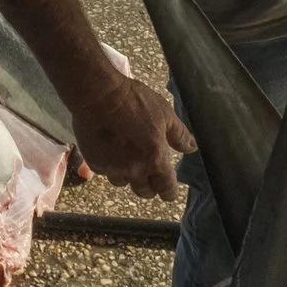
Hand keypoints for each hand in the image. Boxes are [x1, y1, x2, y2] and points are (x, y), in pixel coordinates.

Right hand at [69, 72, 194, 200]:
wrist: (98, 94)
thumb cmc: (134, 101)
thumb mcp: (164, 113)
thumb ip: (179, 135)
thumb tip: (192, 148)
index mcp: (155, 159)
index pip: (166, 189)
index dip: (169, 192)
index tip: (169, 191)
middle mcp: (135, 170)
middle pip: (145, 192)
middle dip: (149, 185)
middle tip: (148, 170)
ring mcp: (113, 168)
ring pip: (124, 182)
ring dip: (127, 175)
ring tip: (126, 157)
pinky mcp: (94, 163)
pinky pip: (106, 171)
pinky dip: (110, 164)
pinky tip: (109, 148)